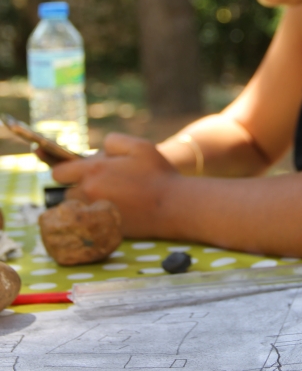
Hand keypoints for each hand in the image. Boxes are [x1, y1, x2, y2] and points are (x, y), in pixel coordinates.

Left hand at [52, 133, 177, 237]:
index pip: (59, 172)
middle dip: (78, 186)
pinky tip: (117, 209)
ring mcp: (95, 213)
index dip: (66, 169)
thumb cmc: (158, 174)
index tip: (77, 170)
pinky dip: (96, 216)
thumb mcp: (139, 145)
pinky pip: (90, 221)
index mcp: (93, 171)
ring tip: (109, 197)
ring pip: (78, 208)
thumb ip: (113, 141)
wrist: (173, 206)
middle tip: (102, 183)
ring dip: (86, 202)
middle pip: (67, 192)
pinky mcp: (103, 229)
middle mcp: (88, 193)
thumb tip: (97, 152)